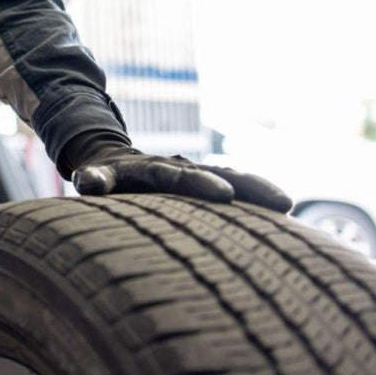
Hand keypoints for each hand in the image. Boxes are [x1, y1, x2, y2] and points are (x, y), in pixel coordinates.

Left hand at [67, 133, 292, 212]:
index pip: (176, 175)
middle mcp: (179, 167)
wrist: (112, 158)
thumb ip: (93, 179)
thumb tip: (88, 181)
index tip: (223, 193)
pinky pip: (235, 186)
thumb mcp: (94, 175)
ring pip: (232, 177)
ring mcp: (195, 174)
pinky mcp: (205, 182)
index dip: (199, 183)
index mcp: (151, 168)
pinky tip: (284, 216)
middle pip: (217, 174)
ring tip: (287, 205)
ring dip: (258, 189)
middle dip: (244, 186)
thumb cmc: (102, 177)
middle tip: (276, 201)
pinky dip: (256, 197)